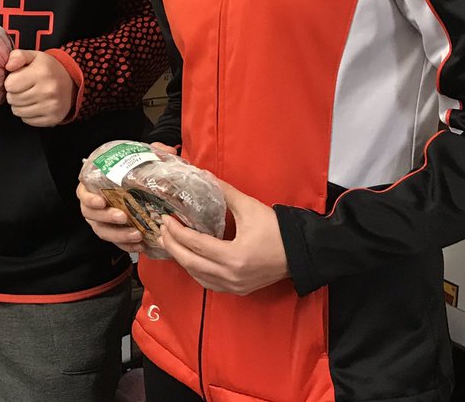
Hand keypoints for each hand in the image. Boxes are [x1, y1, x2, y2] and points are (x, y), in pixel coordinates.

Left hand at [3, 49, 73, 126]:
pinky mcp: (52, 119)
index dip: (11, 81)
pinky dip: (27, 114)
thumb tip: (8, 66)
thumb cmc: (47, 69)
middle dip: (14, 93)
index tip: (19, 79)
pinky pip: (27, 120)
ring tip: (29, 96)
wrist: (70, 82)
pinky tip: (35, 105)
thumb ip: (17, 56)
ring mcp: (51, 107)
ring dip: (19, 104)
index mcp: (41, 73)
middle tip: (24, 88)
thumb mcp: (33, 56)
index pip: (9, 85)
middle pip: (12, 99)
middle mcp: (48, 91)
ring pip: (17, 111)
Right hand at [76, 143, 188, 254]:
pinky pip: (115, 243)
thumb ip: (152, 152)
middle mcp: (94, 204)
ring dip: (118, 234)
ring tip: (136, 234)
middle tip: (123, 216)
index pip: (83, 193)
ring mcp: (102, 220)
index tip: (101, 200)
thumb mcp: (141, 159)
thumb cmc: (132, 173)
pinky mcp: (113, 232)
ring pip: (103, 231)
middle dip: (106, 217)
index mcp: (94, 185)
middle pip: (91, 215)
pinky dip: (126, 245)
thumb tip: (167, 149)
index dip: (89, 198)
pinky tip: (139, 245)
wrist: (139, 188)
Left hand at [158, 179, 288, 294]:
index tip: (165, 219)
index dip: (177, 232)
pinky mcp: (239, 289)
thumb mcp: (249, 207)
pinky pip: (208, 283)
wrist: (302, 252)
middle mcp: (232, 275)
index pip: (196, 244)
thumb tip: (203, 174)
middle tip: (162, 229)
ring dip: (181, 259)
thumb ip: (224, 192)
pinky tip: (188, 258)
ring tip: (170, 242)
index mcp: (234, 256)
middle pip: (191, 263)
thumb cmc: (277, 230)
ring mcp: (235, 286)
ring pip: (197, 276)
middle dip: (172, 245)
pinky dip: (195, 271)